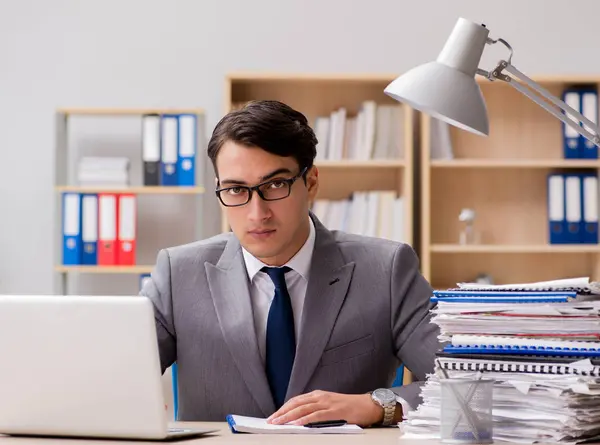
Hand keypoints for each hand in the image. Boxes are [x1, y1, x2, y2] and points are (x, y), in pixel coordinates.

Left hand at [266, 390, 382, 427]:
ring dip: (288, 416)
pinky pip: (316, 415)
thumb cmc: (350, 407)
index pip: (296, 400)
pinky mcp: (334, 410)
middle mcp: (320, 396)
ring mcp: (327, 402)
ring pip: (303, 408)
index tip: (274, 416)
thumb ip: (316, 409)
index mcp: (318, 395)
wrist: (368, 405)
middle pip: (296, 403)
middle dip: (281, 412)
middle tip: (271, 420)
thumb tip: (301, 419)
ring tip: (278, 422)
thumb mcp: (329, 406)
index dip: (283, 408)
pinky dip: (305, 419)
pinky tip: (297, 423)